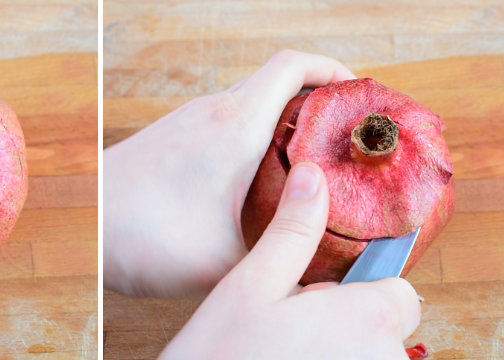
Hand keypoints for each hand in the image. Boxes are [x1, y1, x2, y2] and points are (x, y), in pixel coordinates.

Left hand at [104, 50, 355, 297]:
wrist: (81, 227)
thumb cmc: (142, 235)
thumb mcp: (226, 260)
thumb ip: (276, 260)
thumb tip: (309, 271)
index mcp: (236, 125)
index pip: (295, 66)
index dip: (333, 70)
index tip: (357, 96)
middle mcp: (212, 113)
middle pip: (277, 83)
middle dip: (316, 102)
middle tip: (343, 139)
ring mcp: (188, 124)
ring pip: (249, 104)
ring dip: (281, 123)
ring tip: (307, 164)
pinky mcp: (171, 141)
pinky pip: (224, 125)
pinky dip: (250, 139)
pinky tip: (257, 182)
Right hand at [160, 164, 420, 358]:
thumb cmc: (219, 357)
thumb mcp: (250, 286)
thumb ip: (292, 232)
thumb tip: (313, 177)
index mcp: (368, 318)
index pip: (399, 294)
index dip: (358, 295)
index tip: (316, 304)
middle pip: (382, 332)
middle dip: (343, 328)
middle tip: (286, 335)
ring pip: (366, 359)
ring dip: (334, 354)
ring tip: (280, 356)